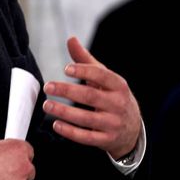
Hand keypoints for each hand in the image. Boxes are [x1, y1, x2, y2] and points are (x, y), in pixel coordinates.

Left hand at [42, 36, 140, 158]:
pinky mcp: (107, 140)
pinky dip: (71, 132)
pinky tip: (56, 125)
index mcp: (118, 86)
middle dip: (67, 91)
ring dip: (64, 112)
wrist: (132, 129)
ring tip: (47, 105)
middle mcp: (118, 104)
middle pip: (91, 96)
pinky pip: (87, 137)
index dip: (84, 71)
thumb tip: (71, 39)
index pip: (102, 76)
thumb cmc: (112, 97)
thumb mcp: (104, 79)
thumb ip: (86, 60)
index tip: (65, 69)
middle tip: (47, 86)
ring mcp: (113, 123)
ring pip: (87, 119)